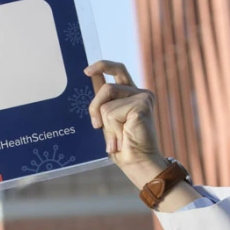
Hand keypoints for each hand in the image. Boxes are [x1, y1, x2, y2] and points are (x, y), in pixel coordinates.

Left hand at [84, 60, 163, 175]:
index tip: (86, 71)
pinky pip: (112, 112)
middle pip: (107, 86)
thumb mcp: (107, 121)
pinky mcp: (142, 104)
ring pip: (106, 102)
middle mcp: (138, 93)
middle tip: (95, 125)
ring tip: (115, 139)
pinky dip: (112, 129)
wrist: (137, 162)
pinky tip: (122, 139)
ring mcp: (142, 97)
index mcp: (130, 94)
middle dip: (95, 106)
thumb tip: (91, 78)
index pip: (117, 71)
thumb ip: (103, 102)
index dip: (102, 66)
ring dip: (105, 124)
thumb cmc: (122, 146)